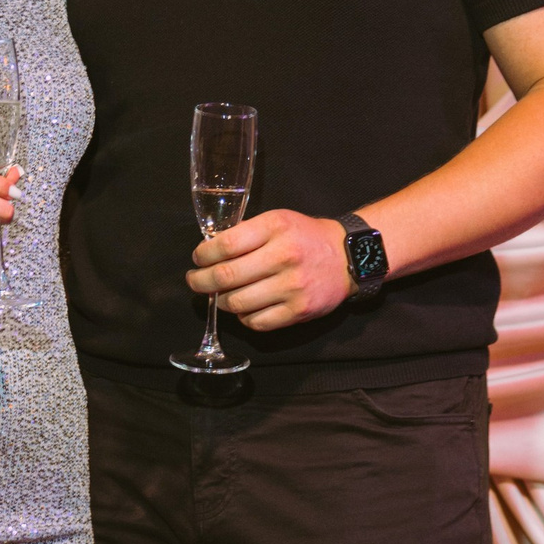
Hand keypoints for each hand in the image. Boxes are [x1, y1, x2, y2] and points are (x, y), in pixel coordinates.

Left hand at [187, 208, 350, 329]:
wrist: (348, 257)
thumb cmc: (305, 237)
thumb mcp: (278, 221)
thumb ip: (246, 233)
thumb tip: (209, 252)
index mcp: (275, 228)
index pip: (226, 245)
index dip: (203, 255)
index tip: (198, 258)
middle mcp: (283, 256)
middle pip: (225, 276)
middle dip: (200, 281)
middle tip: (195, 281)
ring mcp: (292, 286)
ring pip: (237, 303)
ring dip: (220, 301)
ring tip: (219, 295)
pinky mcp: (298, 310)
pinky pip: (257, 322)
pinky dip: (244, 317)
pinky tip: (244, 308)